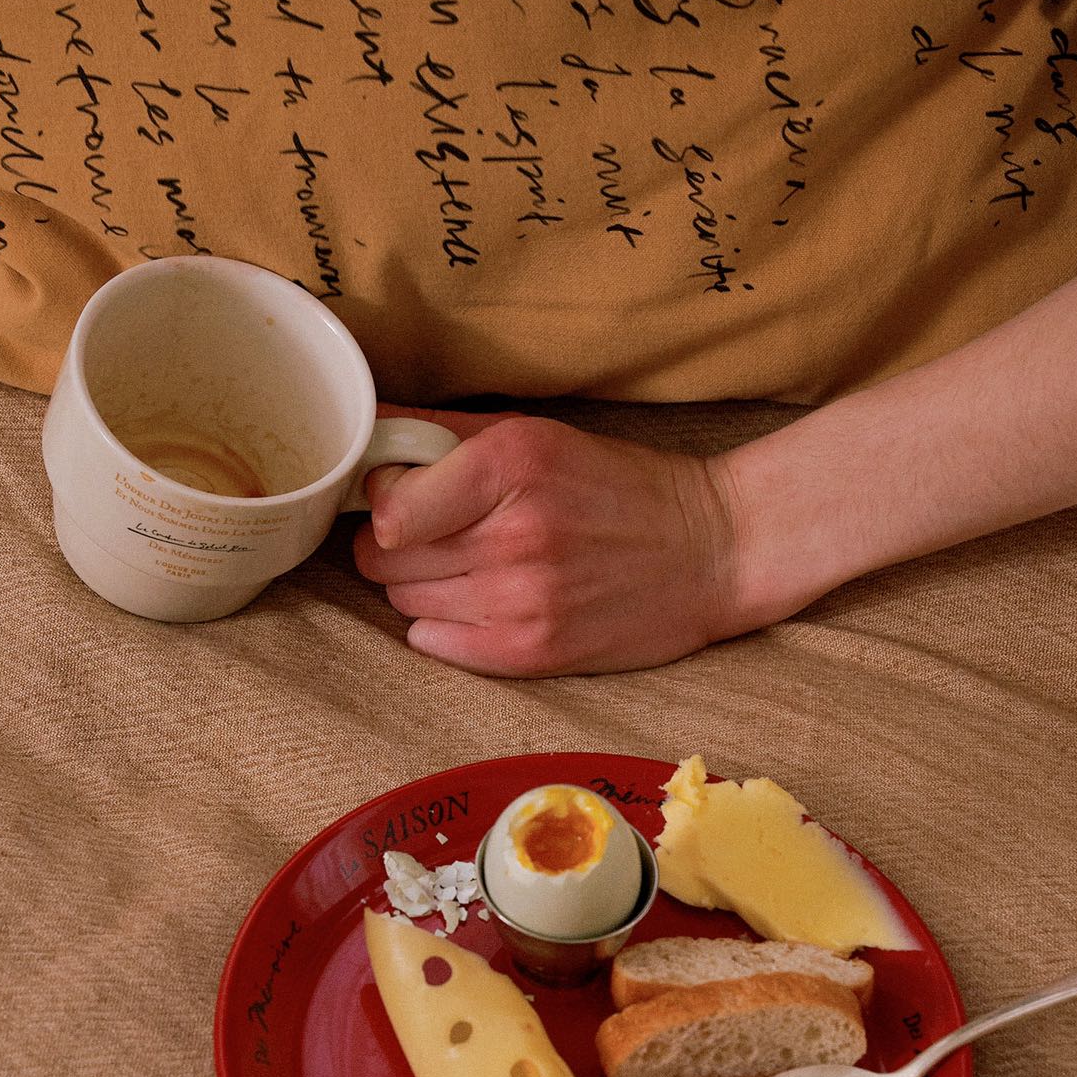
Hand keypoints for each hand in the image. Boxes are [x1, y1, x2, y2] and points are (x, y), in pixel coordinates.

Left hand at [353, 408, 741, 676]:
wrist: (712, 550)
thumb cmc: (619, 486)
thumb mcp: (537, 436)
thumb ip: (441, 433)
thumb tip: (364, 425)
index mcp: (512, 463)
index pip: (387, 504)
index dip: (384, 499)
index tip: (406, 494)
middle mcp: (514, 534)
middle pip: (385, 556)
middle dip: (397, 543)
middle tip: (436, 532)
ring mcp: (523, 599)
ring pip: (403, 600)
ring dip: (421, 583)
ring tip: (470, 566)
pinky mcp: (532, 652)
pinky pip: (433, 643)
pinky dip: (443, 624)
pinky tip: (482, 602)